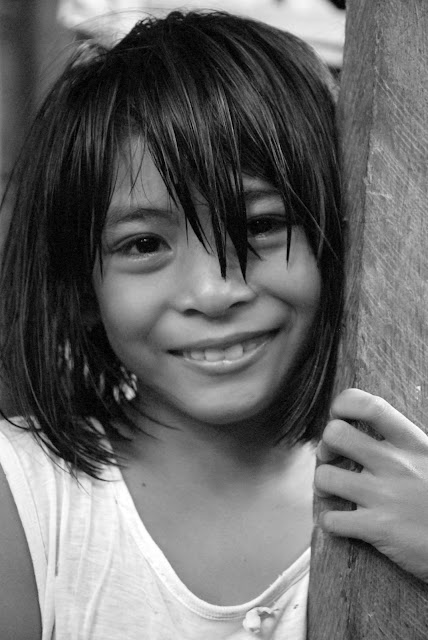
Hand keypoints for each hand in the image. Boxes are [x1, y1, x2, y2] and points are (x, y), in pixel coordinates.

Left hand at [314, 388, 427, 581]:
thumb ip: (400, 445)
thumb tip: (361, 434)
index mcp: (412, 443)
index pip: (370, 406)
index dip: (344, 405)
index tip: (340, 417)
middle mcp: (396, 464)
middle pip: (335, 434)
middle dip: (325, 446)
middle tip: (331, 459)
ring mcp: (385, 495)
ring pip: (325, 476)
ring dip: (322, 486)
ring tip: (333, 492)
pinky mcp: (378, 528)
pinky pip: (331, 519)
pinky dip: (329, 523)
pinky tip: (342, 524)